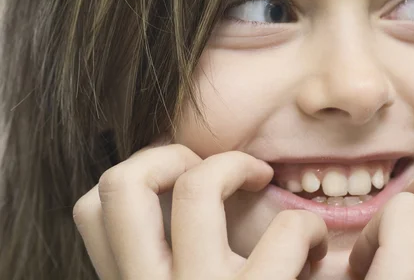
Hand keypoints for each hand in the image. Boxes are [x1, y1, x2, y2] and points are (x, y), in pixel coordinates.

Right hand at [73, 146, 327, 278]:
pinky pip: (285, 231)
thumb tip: (173, 216)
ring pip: (197, 188)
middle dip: (168, 153)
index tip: (174, 178)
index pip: (91, 210)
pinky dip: (306, 227)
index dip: (135, 176)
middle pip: (122, 184)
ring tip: (264, 182)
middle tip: (211, 166)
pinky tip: (314, 246)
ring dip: (238, 167)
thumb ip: (165, 270)